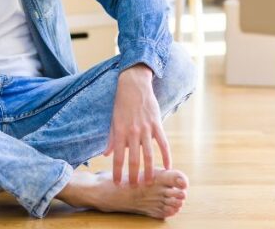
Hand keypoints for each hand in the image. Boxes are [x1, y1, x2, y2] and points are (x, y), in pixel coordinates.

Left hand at [104, 64, 170, 185]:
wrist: (134, 85)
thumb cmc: (121, 103)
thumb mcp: (113, 120)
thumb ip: (111, 139)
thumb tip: (106, 154)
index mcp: (120, 131)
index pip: (118, 157)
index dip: (118, 171)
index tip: (118, 183)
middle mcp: (132, 132)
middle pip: (133, 158)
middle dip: (133, 175)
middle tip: (134, 188)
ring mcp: (146, 128)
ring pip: (149, 154)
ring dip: (149, 169)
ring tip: (150, 182)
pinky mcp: (157, 124)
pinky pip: (163, 143)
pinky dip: (166, 156)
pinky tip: (168, 167)